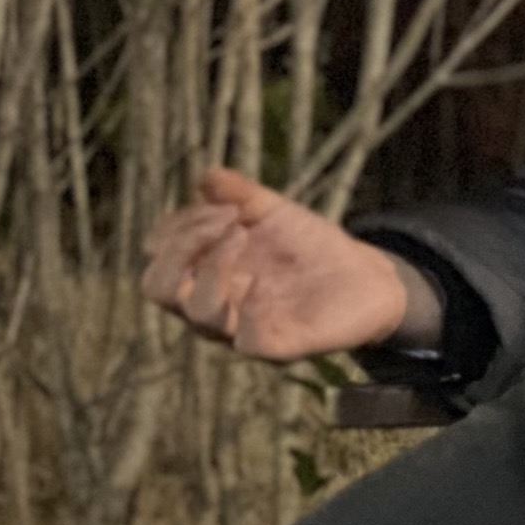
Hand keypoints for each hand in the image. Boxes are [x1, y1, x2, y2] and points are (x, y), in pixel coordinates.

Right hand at [138, 167, 438, 359]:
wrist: (367, 276)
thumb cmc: (309, 246)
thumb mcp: (273, 211)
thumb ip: (239, 195)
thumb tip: (205, 177)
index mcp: (204, 272)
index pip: (158, 256)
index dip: (178, 226)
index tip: (226, 205)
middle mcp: (214, 304)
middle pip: (158, 289)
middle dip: (181, 247)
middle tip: (229, 222)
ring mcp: (242, 329)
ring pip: (197, 314)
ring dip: (214, 267)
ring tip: (244, 235)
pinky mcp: (278, 347)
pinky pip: (245, 342)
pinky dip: (247, 308)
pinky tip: (262, 281)